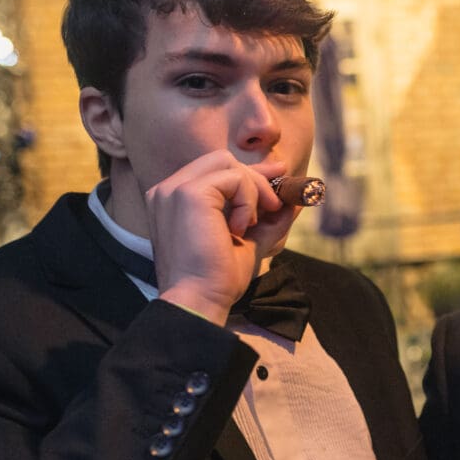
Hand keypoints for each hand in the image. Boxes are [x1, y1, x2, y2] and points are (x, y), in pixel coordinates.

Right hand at [143, 151, 292, 321]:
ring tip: (250, 225)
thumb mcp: (248, 242)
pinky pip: (233, 178)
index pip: (214, 170)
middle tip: (273, 206)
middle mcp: (168, 190)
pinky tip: (240, 228)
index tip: (279, 175)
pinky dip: (247, 200)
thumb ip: (266, 220)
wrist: (199, 299)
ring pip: (228, 164)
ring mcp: (174, 189)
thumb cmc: (217, 279)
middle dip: (255, 178)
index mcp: (174, 200)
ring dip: (252, 191)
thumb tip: (291, 202)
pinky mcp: (188, 193)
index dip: (249, 173)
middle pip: (221, 160)